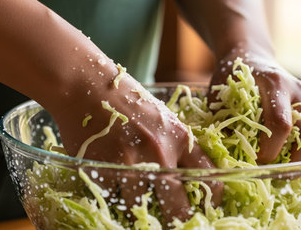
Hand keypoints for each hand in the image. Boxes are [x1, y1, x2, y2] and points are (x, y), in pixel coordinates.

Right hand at [50, 62, 221, 223]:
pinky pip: (112, 198)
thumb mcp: (163, 118)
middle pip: (178, 207)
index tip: (208, 204)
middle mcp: (159, 153)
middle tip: (174, 223)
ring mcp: (130, 164)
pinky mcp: (102, 170)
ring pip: (141, 208)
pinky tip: (113, 188)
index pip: (209, 178)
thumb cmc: (127, 98)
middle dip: (179, 220)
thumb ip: (176, 146)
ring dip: (140, 212)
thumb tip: (187, 177)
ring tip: (138, 208)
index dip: (213, 197)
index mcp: (180, 138)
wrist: (87, 85)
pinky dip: (114, 198)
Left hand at [210, 49, 300, 163]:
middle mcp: (297, 91)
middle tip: (277, 173)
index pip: (280, 123)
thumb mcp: (221, 93)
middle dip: (295, 161)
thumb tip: (227, 155)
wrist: (252, 55)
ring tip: (292, 174)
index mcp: (274, 85)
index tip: (257, 160)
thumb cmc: (233, 77)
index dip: (271, 149)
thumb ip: (222, 120)